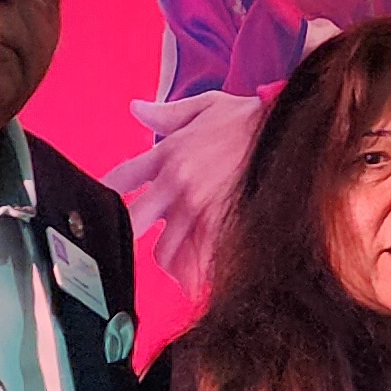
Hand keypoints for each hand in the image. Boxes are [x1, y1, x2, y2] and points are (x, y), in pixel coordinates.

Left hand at [106, 88, 269, 291]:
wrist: (291, 132)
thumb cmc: (250, 118)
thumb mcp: (206, 105)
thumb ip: (167, 113)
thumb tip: (136, 109)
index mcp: (167, 154)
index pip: (120, 179)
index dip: (105, 195)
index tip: (99, 209)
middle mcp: (175, 184)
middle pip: (131, 223)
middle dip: (127, 236)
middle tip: (131, 250)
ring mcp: (198, 210)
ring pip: (164, 251)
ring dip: (166, 259)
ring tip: (176, 265)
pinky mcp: (223, 227)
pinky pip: (198, 264)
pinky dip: (194, 277)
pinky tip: (194, 284)